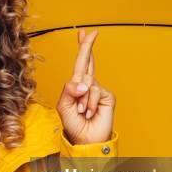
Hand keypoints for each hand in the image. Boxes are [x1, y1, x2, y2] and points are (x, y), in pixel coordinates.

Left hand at [56, 28, 115, 144]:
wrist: (86, 140)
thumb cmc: (73, 124)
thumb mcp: (64, 106)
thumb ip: (69, 90)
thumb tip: (84, 82)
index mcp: (76, 86)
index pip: (79, 64)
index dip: (82, 47)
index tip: (83, 32)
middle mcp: (88, 85)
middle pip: (88, 61)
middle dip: (87, 46)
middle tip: (92, 32)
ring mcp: (98, 90)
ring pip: (87, 83)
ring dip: (82, 99)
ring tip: (82, 112)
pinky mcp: (107, 96)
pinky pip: (95, 91)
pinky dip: (89, 103)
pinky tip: (90, 113)